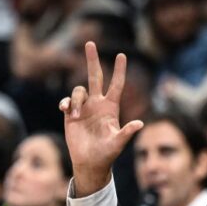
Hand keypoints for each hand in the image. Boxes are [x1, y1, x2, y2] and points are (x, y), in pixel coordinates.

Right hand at [59, 42, 143, 196]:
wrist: (89, 163)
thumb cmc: (107, 154)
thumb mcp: (118, 143)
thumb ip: (127, 133)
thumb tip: (140, 123)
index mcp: (111, 108)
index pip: (117, 85)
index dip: (120, 70)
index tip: (122, 55)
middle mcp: (97, 104)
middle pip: (95, 76)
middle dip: (92, 60)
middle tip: (89, 42)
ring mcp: (84, 108)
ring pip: (78, 90)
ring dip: (75, 99)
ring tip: (74, 115)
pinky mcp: (71, 115)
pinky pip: (67, 101)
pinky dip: (66, 103)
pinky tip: (66, 111)